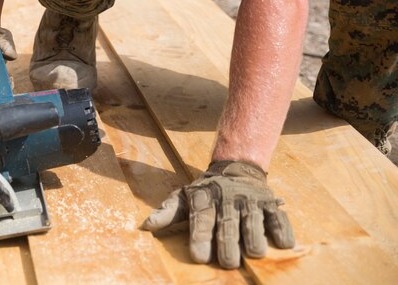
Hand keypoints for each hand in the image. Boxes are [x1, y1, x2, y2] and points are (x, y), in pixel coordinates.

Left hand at [142, 160, 294, 268]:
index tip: (199, 256)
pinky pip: (279, 219)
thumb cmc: (206, 190)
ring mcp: (250, 201)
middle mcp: (227, 199)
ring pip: (254, 223)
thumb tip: (146, 226)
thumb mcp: (184, 197)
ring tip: (252, 253)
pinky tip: (280, 243)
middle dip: (227, 245)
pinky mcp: (271, 203)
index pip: (201, 219)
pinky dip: (281, 231)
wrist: (236, 166)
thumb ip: (167, 212)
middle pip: (228, 226)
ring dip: (254, 240)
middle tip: (227, 262)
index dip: (200, 237)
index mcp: (205, 198)